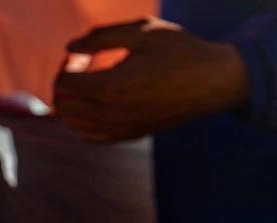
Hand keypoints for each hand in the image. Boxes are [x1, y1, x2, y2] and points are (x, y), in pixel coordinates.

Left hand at [54, 17, 249, 141]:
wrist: (213, 80)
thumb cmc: (179, 50)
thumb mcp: (141, 31)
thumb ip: (100, 36)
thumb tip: (70, 46)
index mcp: (108, 86)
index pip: (64, 83)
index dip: (66, 66)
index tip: (79, 56)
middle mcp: (110, 113)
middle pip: (64, 106)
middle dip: (63, 87)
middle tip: (77, 70)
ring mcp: (120, 128)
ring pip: (76, 125)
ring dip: (72, 106)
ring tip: (86, 87)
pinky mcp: (131, 136)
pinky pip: (93, 137)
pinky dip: (86, 123)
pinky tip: (96, 107)